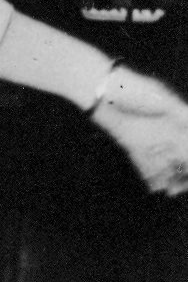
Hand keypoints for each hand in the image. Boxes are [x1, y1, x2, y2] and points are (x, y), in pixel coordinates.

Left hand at [92, 68, 187, 194]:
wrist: (103, 90)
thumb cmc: (135, 89)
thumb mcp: (163, 99)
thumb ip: (181, 114)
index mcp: (177, 118)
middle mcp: (165, 130)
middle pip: (180, 155)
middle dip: (184, 172)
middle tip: (182, 188)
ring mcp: (149, 138)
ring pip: (163, 162)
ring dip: (169, 177)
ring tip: (172, 192)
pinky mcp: (132, 144)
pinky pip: (143, 163)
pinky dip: (150, 175)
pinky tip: (155, 188)